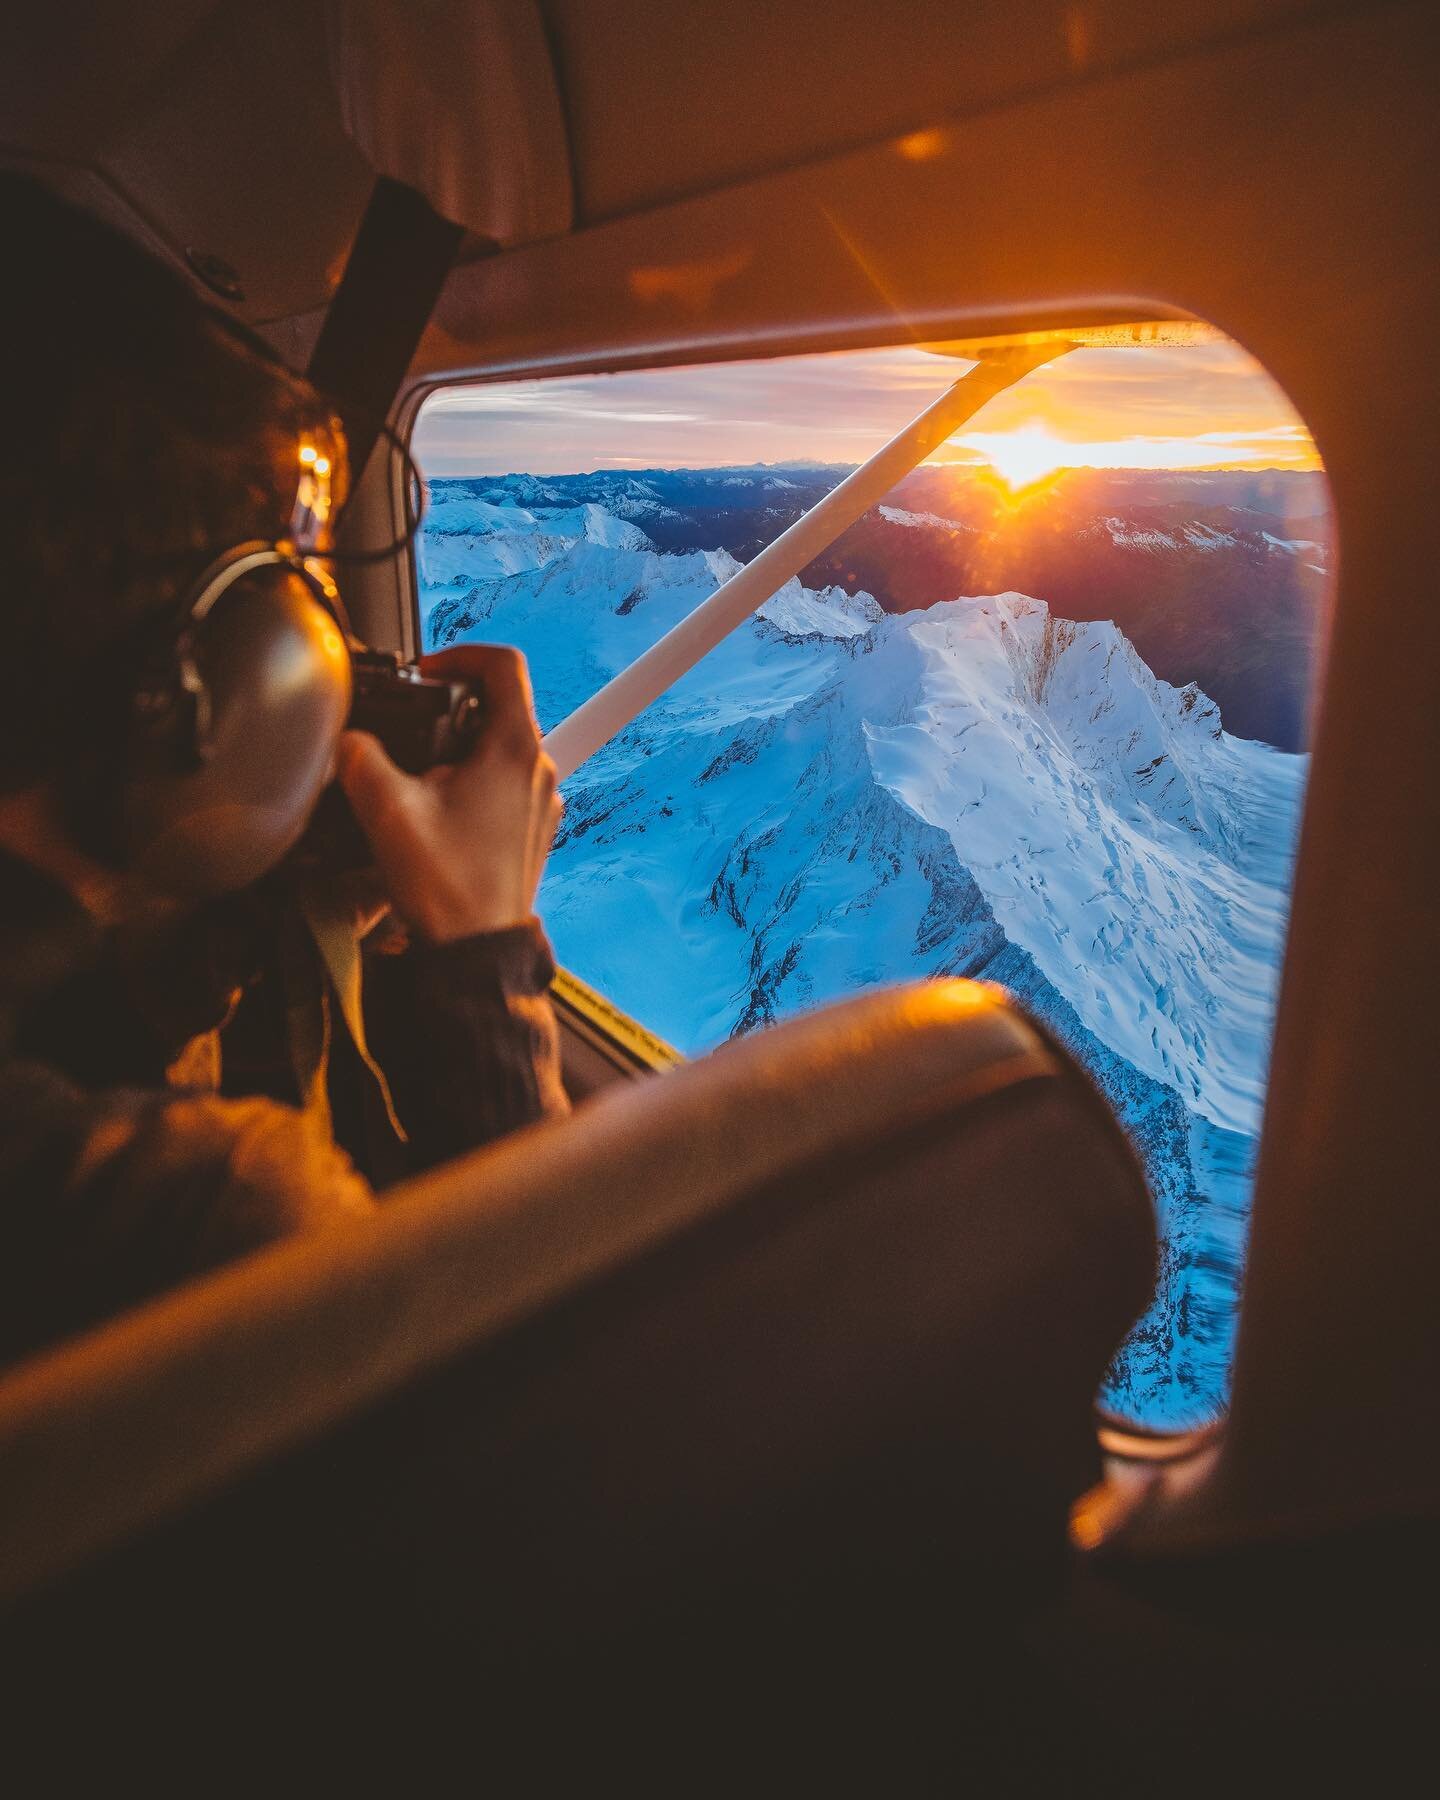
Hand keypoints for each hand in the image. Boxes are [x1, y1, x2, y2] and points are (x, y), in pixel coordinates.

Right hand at [335, 645, 560, 944]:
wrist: (479, 952)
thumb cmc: (449, 888)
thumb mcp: (388, 812)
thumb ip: (359, 759)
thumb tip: (346, 739)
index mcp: (515, 749)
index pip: (504, 664)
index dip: (460, 653)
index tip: (427, 673)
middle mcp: (539, 769)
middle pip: (500, 705)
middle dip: (450, 709)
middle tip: (409, 730)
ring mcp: (542, 801)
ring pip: (502, 747)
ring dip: (460, 750)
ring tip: (419, 780)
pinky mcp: (535, 828)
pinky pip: (506, 784)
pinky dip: (474, 783)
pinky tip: (439, 813)